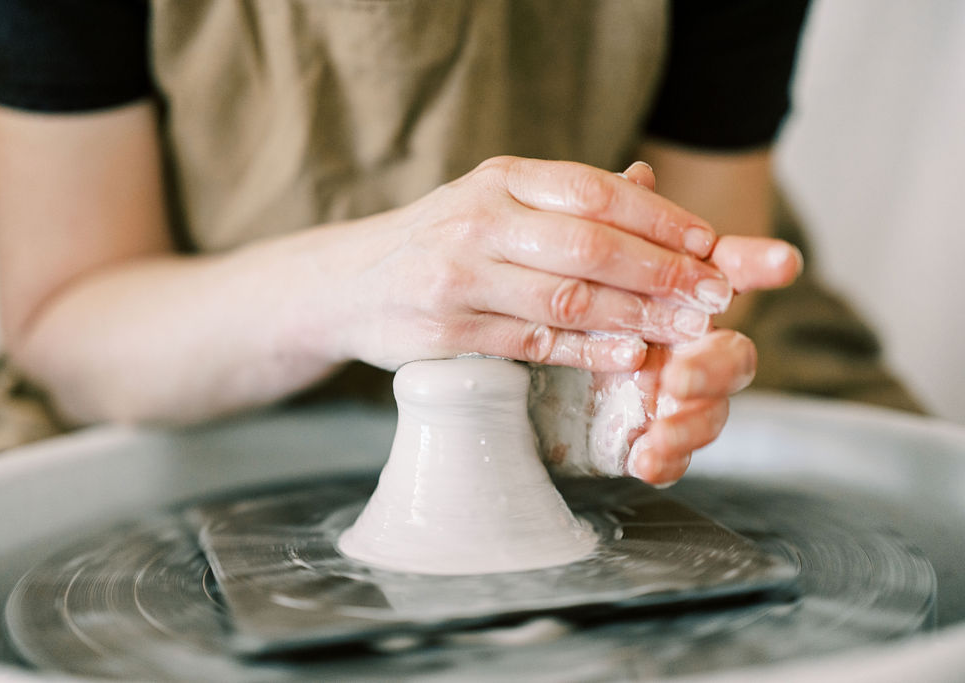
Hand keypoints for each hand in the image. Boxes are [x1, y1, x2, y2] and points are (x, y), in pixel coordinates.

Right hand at [338, 156, 736, 370]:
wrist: (351, 283)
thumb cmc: (441, 240)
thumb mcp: (494, 200)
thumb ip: (565, 199)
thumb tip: (649, 186)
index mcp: (499, 178)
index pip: (594, 191)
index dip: (660, 219)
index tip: (709, 245)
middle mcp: (479, 220)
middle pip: (589, 244)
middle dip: (662, 272)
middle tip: (714, 296)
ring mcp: (460, 277)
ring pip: (566, 297)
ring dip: (637, 316)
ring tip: (687, 329)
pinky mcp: (448, 331)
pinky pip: (532, 342)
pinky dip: (586, 351)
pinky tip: (628, 355)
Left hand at [531, 164, 801, 484]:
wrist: (514, 363)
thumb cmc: (562, 295)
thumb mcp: (576, 260)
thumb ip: (612, 227)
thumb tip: (638, 174)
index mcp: (678, 296)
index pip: (726, 276)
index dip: (755, 266)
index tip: (783, 263)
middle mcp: (687, 348)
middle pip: (732, 355)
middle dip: (716, 364)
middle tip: (681, 373)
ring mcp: (672, 397)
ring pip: (711, 412)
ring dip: (695, 417)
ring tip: (663, 420)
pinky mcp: (646, 438)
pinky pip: (671, 457)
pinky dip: (665, 459)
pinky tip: (646, 460)